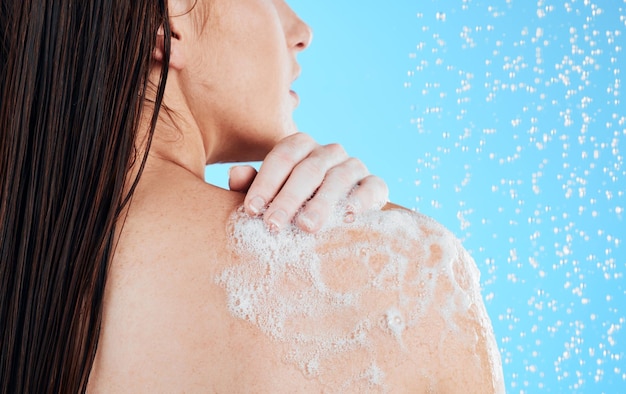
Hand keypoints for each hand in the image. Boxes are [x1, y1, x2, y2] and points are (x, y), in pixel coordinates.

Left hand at [228, 132, 388, 232]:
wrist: (332, 216)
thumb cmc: (291, 204)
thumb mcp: (268, 196)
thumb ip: (249, 186)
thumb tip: (236, 174)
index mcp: (300, 146)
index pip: (283, 155)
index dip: (265, 182)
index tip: (251, 210)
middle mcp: (327, 152)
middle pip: (307, 169)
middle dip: (288, 198)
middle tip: (273, 225)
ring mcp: (353, 166)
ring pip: (337, 179)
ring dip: (321, 203)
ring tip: (306, 226)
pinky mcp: (374, 184)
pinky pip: (372, 186)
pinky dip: (362, 200)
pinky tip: (347, 216)